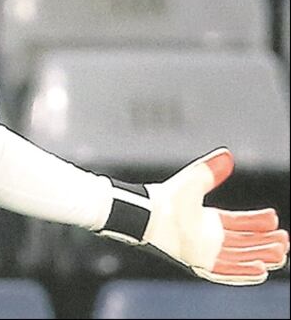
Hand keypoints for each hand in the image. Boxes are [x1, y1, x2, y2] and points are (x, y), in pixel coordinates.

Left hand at [110, 148, 288, 284]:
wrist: (149, 215)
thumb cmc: (166, 198)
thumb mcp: (193, 181)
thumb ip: (211, 171)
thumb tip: (227, 154)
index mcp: (205, 220)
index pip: (238, 223)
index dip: (256, 222)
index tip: (273, 218)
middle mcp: (206, 238)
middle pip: (242, 243)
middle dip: (264, 242)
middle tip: (284, 240)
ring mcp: (203, 252)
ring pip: (238, 258)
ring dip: (259, 257)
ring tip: (280, 254)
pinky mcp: (198, 263)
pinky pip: (225, 272)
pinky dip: (243, 272)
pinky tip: (261, 270)